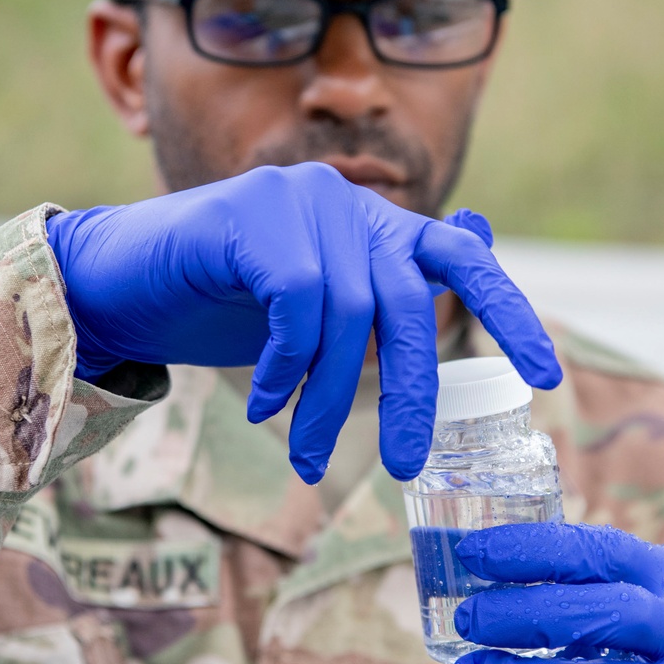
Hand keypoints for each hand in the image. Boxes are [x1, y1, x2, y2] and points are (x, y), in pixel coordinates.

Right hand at [45, 164, 560, 484]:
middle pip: (407, 303)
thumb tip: (477, 241)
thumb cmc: (220, 304)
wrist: (119, 284)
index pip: (463, 259)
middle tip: (400, 464)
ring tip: (307, 454)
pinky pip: (297, 301)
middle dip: (408, 393)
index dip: (509, 312)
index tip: (544, 376)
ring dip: (329, 398)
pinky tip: (266, 401)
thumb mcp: (315, 314)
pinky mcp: (250, 211)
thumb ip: (383, 295)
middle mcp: (346, 202)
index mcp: (373, 225)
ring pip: (347, 313)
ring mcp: (299, 199)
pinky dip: (287, 364)